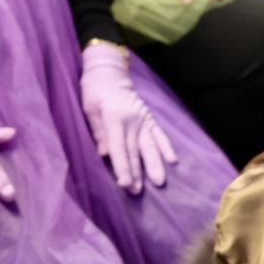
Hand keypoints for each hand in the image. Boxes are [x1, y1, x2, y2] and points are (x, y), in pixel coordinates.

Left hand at [79, 42, 177, 194]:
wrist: (109, 71)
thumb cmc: (94, 90)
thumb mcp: (90, 108)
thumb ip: (99, 131)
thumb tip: (106, 154)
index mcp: (114, 118)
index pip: (119, 148)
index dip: (122, 167)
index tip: (125, 184)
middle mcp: (132, 120)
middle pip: (135, 150)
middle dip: (136, 173)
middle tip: (137, 192)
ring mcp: (143, 118)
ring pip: (150, 145)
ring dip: (154, 164)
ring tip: (159, 181)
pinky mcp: (149, 117)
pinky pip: (159, 133)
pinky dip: (166, 146)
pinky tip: (173, 159)